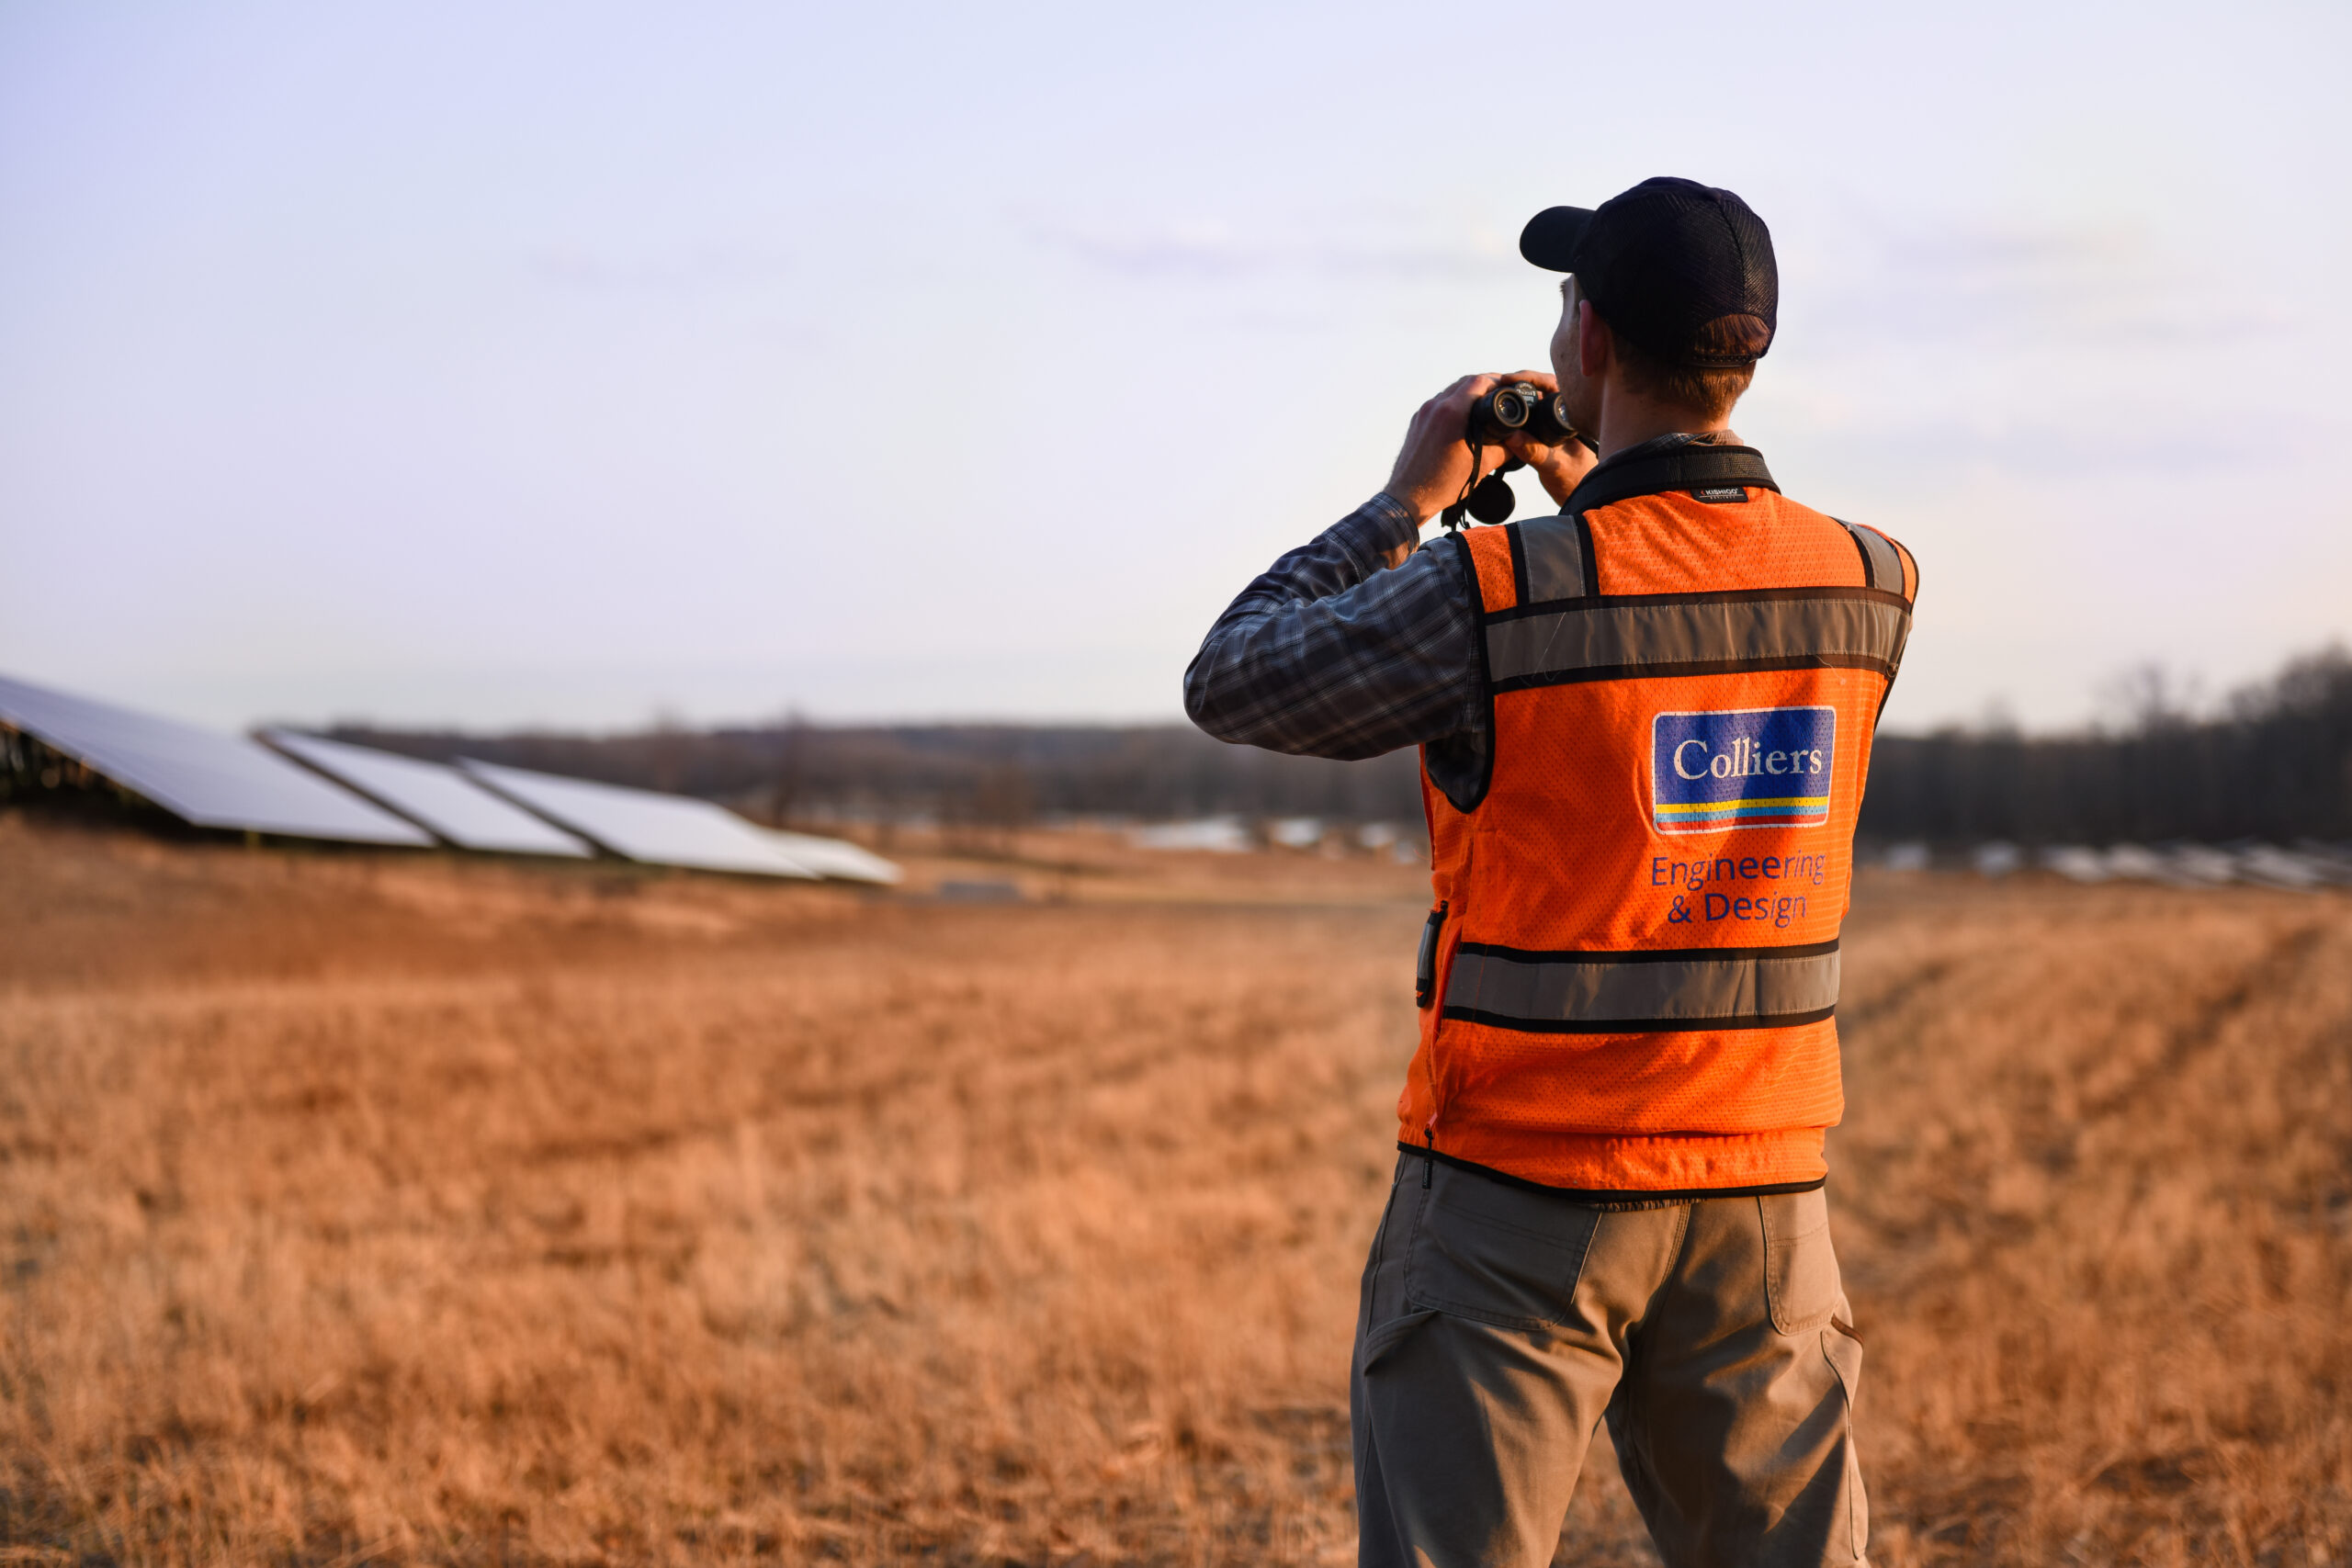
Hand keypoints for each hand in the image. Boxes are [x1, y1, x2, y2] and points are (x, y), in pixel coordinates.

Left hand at [1383, 374, 1515, 523]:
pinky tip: (1464, 417)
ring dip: (1468, 393)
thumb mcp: (1482, 465)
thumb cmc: (1441, 485)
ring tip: (1483, 405)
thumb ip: (1504, 449)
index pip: (1478, 381)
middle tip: (1499, 393)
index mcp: (1451, 412)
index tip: (1508, 387)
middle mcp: (1435, 407)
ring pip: (1450, 391)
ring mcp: (1423, 413)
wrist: (1408, 497)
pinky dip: (1454, 404)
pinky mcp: (1417, 421)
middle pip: (1465, 382)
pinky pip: (1439, 403)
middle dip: (1484, 384)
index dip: (1497, 380)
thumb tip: (1518, 440)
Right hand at [1480, 369, 1597, 505]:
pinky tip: (1501, 418)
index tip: (1509, 379)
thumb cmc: (1577, 482)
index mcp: (1574, 415)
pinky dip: (1516, 415)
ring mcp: (1556, 423)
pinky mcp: (1546, 433)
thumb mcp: (1555, 468)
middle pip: (1540, 390)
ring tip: (1496, 396)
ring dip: (1516, 400)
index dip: (1530, 378)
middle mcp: (1565, 415)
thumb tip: (1511, 437)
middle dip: (1518, 385)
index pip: (1553, 384)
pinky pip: (1530, 417)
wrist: (1582, 498)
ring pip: (1533, 403)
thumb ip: (1535, 452)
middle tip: (1498, 383)